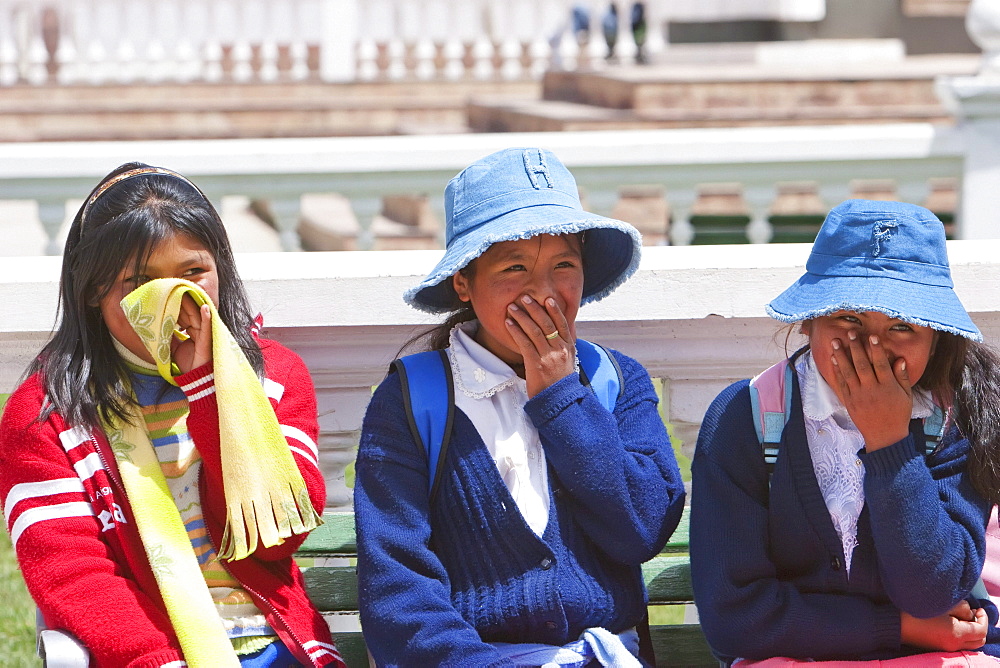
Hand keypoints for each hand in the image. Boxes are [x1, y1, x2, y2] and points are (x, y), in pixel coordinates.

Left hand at [172, 296, 211, 373]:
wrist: (195, 378)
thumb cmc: (187, 363)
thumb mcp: (171, 347)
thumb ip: (167, 336)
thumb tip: (156, 327)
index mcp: (192, 330)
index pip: (184, 314)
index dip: (176, 305)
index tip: (168, 295)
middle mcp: (199, 330)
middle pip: (190, 312)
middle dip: (182, 301)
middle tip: (174, 289)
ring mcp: (204, 334)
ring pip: (197, 316)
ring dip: (192, 304)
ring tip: (186, 292)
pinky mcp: (207, 340)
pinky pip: (207, 326)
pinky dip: (206, 317)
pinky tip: (204, 307)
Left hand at [505, 294, 575, 397]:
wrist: (559, 402)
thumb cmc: (560, 382)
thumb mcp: (568, 362)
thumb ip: (563, 347)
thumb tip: (557, 335)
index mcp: (569, 347)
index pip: (562, 324)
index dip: (555, 310)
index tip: (547, 298)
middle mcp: (560, 349)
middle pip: (547, 323)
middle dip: (535, 308)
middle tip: (525, 297)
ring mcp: (548, 356)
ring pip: (534, 331)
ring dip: (522, 316)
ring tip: (512, 307)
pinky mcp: (536, 364)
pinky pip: (524, 343)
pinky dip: (516, 331)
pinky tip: (509, 323)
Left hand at [830, 330, 911, 450]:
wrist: (885, 436)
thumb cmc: (898, 414)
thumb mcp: (906, 396)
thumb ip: (902, 377)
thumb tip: (900, 360)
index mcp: (888, 387)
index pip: (881, 365)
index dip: (877, 350)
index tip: (872, 337)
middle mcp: (872, 390)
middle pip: (862, 365)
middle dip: (856, 348)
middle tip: (851, 333)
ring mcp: (858, 395)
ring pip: (848, 372)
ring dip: (841, 355)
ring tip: (835, 341)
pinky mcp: (849, 400)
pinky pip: (842, 383)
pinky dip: (837, 370)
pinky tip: (833, 359)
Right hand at [900, 601, 987, 651]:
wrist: (896, 624)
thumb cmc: (917, 611)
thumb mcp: (942, 605)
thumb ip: (962, 608)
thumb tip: (969, 613)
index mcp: (956, 634)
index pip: (981, 630)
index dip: (983, 617)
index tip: (977, 607)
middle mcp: (954, 644)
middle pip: (979, 640)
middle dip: (980, 626)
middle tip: (973, 613)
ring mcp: (946, 647)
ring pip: (970, 643)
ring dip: (972, 631)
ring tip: (962, 617)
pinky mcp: (939, 646)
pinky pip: (960, 643)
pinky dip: (963, 635)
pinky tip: (952, 623)